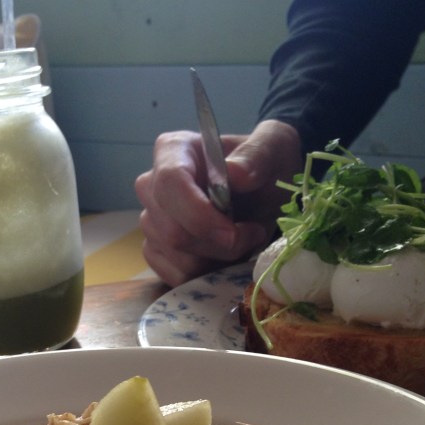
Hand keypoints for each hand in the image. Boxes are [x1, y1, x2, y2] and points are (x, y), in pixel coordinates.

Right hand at [135, 120, 302, 285]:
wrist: (264, 191)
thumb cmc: (264, 165)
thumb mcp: (273, 148)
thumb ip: (257, 155)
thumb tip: (235, 174)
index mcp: (173, 151)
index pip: (169, 185)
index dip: (199, 216)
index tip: (233, 232)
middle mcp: (152, 186)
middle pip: (171, 231)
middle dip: (217, 246)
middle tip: (251, 235)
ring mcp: (152, 221)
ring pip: (176, 258)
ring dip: (216, 261)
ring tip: (243, 242)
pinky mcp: (157, 250)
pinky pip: (174, 275)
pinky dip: (205, 275)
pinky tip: (225, 257)